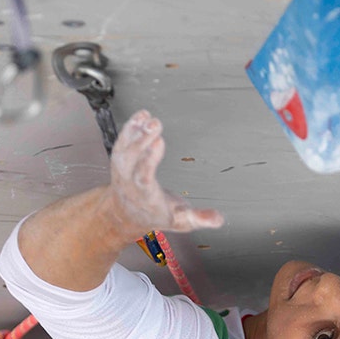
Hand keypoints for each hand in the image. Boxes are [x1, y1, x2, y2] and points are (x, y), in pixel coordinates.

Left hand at [106, 110, 223, 236]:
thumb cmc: (154, 215)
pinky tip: (141, 116)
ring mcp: (122, 170)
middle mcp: (129, 182)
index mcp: (145, 197)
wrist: (126, 215)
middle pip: (130, 159)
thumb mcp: (180, 222)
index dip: (149, 159)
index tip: (159, 141)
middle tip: (154, 124)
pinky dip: (130, 128)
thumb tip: (218, 219)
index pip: (143, 177)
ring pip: (125, 149)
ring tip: (148, 117)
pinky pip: (122, 142)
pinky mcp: (121, 159)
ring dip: (135, 131)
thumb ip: (199, 218)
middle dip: (141, 140)